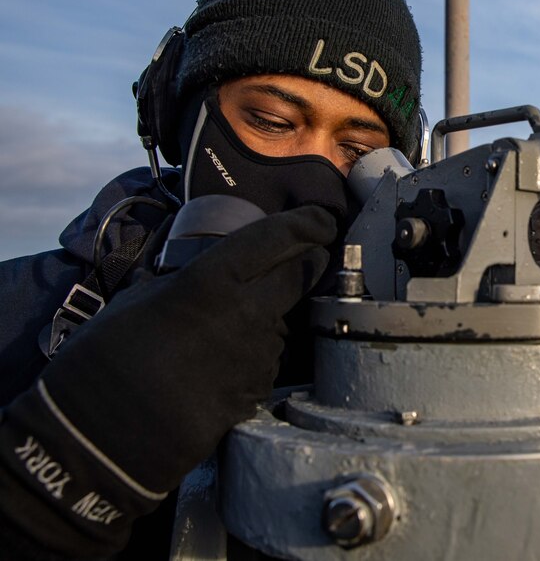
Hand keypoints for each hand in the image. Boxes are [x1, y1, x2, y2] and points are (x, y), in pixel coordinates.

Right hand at [0, 205, 335, 555]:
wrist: (103, 436)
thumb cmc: (106, 360)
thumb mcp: (139, 300)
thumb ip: (185, 282)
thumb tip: (202, 274)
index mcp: (212, 281)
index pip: (279, 239)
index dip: (309, 224)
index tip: (322, 219)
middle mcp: (248, 313)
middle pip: (300, 276)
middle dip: (307, 262)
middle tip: (303, 256)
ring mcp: (259, 355)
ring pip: (282, 321)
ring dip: (269, 316)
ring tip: (223, 329)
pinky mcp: (259, 391)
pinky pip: (267, 360)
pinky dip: (254, 355)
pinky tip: (220, 365)